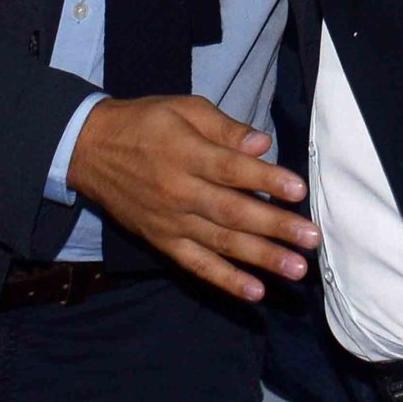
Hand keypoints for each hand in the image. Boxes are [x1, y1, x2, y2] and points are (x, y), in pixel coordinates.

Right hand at [66, 95, 320, 302]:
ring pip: (221, 243)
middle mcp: (179, 192)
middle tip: (311, 239)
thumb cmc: (146, 122)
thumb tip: (262, 144)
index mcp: (186, 153)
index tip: (299, 191)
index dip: (266, 180)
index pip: (232, 170)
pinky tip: (254, 292)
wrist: (90, 150)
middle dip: (276, 227)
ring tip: (296, 270)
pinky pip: (196, 265)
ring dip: (261, 258)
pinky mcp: (162, 242)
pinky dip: (225, 280)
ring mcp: (170, 221)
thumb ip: (224, 128)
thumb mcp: (184, 109)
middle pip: (233, 212)